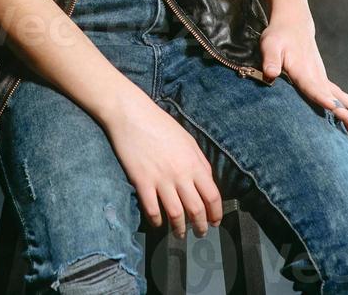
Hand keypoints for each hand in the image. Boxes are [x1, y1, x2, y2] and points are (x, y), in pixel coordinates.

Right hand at [101, 85, 222, 238]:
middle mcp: (180, 173)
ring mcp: (161, 179)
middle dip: (200, 226)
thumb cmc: (160, 124)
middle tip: (199, 232)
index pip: (213, 196)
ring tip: (179, 234)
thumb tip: (208, 182)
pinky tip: (158, 223)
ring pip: (176, 215)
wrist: (132, 114)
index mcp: (194, 162)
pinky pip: (152, 210)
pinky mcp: (142, 182)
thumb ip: (200, 161)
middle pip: (196, 210)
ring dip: (179, 229)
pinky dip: (157, 221)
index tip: (214, 222)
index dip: (216, 214)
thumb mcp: (187, 139)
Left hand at [259, 13, 347, 137]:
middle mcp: (315, 75)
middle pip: (330, 95)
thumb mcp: (270, 45)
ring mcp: (321, 77)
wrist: (294, 24)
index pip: (312, 86)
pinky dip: (347, 105)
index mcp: (301, 70)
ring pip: (339, 95)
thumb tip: (270, 74)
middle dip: (342, 110)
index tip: (332, 106)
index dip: (321, 97)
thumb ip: (271, 60)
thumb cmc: (278, 36)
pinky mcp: (321, 78)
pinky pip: (337, 94)